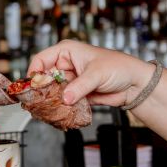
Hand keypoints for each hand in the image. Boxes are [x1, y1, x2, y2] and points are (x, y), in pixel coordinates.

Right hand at [28, 40, 152, 106]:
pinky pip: (62, 103)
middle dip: (42, 91)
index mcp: (66, 52)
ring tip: (50, 111)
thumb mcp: (96, 74)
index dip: (34, 73)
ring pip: (52, 93)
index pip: (41, 60)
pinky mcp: (75, 95)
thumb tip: (65, 98)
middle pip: (44, 79)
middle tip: (40, 103)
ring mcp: (70, 82)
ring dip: (51, 102)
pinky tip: (61, 114)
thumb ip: (79, 87)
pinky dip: (61, 109)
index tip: (32, 87)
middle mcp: (65, 66)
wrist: (135, 84)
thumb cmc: (118, 68)